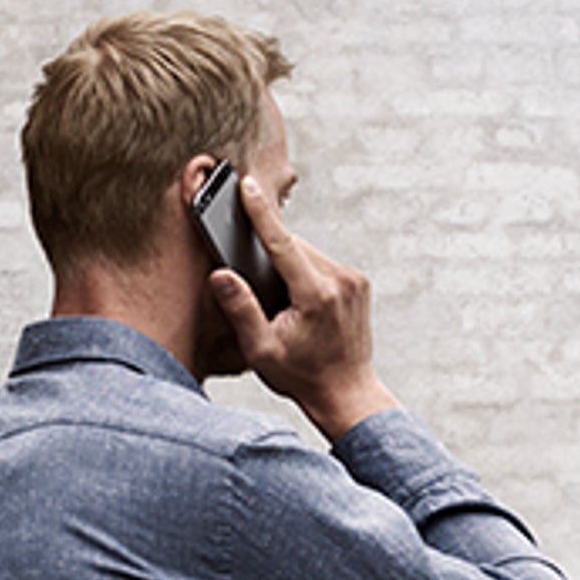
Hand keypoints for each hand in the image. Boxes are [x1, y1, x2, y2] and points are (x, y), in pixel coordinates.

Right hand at [209, 166, 402, 440]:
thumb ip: (241, 310)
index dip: (261, 213)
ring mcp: (353, 279)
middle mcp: (340, 280)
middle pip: (293, 247)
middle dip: (269, 256)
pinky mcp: (358, 281)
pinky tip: (300, 303)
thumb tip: (221, 275)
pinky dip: (304, 272)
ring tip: (284, 305)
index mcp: (316, 294)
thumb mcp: (260, 351)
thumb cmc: (301, 376)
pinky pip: (321, 264)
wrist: (347, 393)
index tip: (248, 186)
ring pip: (307, 253)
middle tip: (260, 287)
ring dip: (288, 265)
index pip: (282, 243)